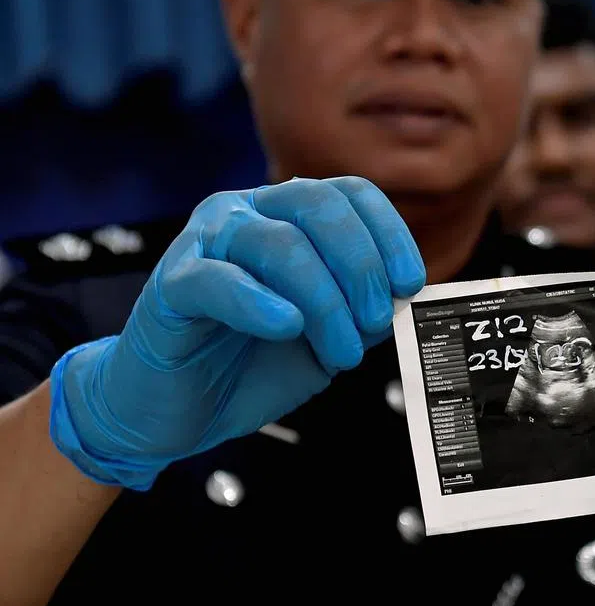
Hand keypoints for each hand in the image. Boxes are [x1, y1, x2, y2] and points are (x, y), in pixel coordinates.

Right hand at [49, 177, 425, 489]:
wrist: (178, 412)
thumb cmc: (253, 364)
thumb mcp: (328, 337)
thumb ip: (363, 312)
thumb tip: (400, 299)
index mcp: (289, 217)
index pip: (350, 194)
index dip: (389, 233)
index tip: (411, 283)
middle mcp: (247, 213)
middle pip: (318, 205)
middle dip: (361, 265)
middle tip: (375, 321)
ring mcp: (205, 242)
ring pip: (278, 244)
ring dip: (324, 300)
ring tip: (341, 351)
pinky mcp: (172, 284)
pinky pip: (217, 280)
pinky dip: (259, 303)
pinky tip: (287, 328)